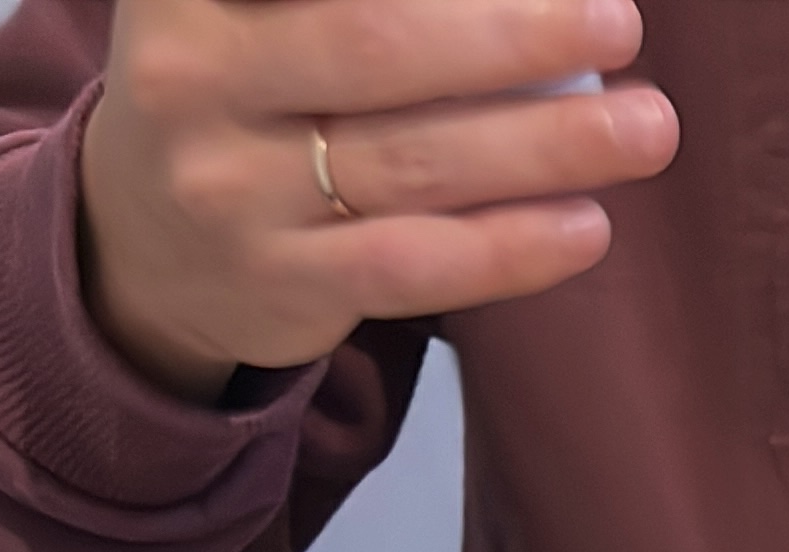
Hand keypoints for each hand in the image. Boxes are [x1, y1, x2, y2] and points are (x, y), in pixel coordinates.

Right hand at [80, 0, 677, 403]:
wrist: (144, 244)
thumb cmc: (244, 88)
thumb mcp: (261, 8)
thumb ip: (364, 1)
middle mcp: (194, 75)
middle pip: (379, 44)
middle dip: (514, 35)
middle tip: (620, 24)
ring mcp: (232, 191)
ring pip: (412, 161)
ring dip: (545, 145)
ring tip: (644, 129)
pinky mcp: (282, 286)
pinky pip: (417, 265)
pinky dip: (511, 248)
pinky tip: (587, 227)